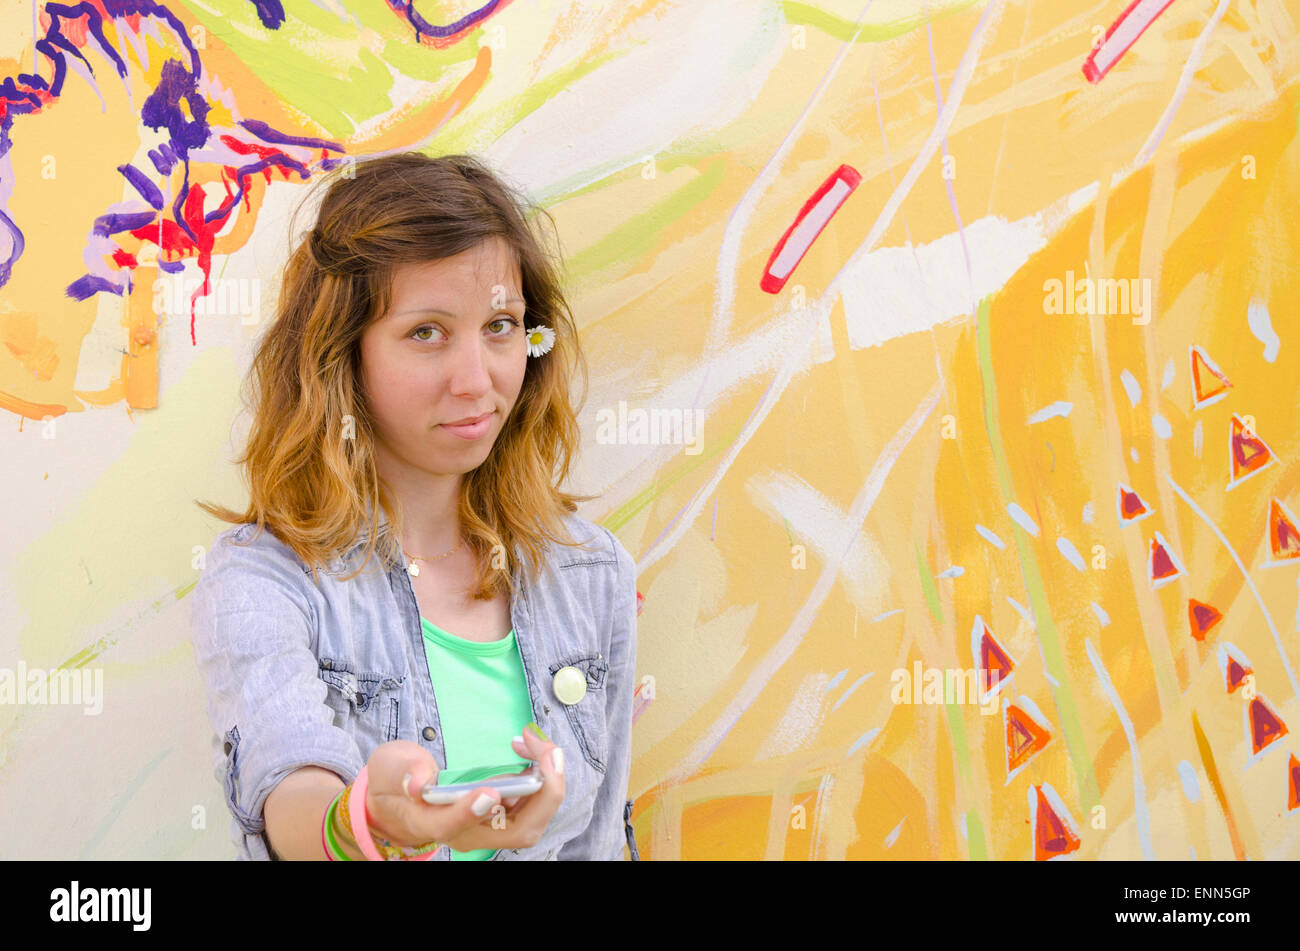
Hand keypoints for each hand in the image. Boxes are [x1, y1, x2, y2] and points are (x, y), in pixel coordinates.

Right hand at [361, 727, 565, 853]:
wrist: (400, 796)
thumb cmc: (395, 781)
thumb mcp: (390, 767)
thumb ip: (404, 772)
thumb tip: (420, 783)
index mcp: (430, 822)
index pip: (453, 827)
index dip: (471, 812)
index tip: (489, 790)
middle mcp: (466, 833)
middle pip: (517, 832)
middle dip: (542, 793)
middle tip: (547, 753)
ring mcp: (486, 826)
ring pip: (532, 818)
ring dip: (546, 780)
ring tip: (536, 742)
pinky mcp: (500, 813)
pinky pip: (531, 803)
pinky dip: (540, 775)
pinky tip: (530, 747)